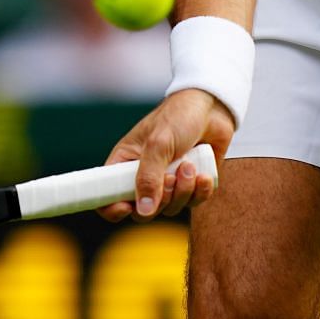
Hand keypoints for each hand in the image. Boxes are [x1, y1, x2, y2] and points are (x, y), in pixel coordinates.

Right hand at [97, 88, 235, 222]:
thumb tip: (143, 211)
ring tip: (190, 165)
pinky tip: (204, 175)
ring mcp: (169, 183)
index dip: (112, 209)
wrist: (212, 107)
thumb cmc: (178, 117)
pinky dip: (200, 192)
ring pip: (170, 209)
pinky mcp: (191, 185)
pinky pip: (193, 203)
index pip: (107, 196)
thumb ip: (149, 177)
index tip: (127, 208)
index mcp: (125, 164)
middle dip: (160, 199)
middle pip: (142, 212)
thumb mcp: (158, 143)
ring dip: (183, 191)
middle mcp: (145, 177)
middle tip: (171, 178)